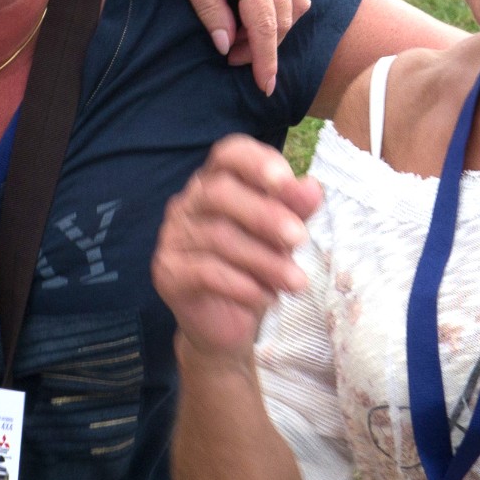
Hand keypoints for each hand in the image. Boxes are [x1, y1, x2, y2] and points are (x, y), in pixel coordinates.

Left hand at [150, 0, 314, 93]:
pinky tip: (270, 5)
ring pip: (300, 2)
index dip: (265, 61)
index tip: (265, 87)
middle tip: (228, 53)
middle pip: (284, 19)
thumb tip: (224, 45)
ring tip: (244, 31)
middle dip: (262, 46)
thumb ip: (208, 8)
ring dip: (279, 25)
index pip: (265, 26)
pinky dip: (295, 0)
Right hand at [153, 135, 321, 356]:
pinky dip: (243, 285)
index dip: (255, 161)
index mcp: (216, 183)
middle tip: (300, 239)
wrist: (226, 324)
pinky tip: (266, 297)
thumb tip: (311, 188)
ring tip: (296, 282)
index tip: (285, 179)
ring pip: (218, 237)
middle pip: (219, 192)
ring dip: (264, 260)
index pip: (228, 154)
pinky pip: (205, 272)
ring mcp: (173, 237)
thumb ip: (295, 210)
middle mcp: (188, 203)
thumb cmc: (255, 269)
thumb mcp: (283, 237)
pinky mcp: (168, 272)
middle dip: (264, 214)